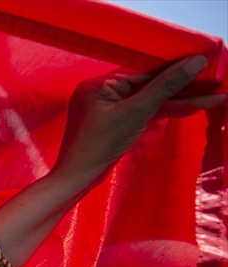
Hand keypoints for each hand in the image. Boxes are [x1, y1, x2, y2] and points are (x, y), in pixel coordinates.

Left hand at [54, 56, 226, 183]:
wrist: (78, 179)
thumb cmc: (100, 145)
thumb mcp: (136, 112)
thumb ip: (165, 87)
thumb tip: (195, 62)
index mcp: (101, 84)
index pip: (145, 70)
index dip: (175, 67)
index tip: (203, 62)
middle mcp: (103, 92)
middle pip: (150, 85)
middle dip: (183, 86)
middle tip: (215, 83)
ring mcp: (110, 109)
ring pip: (151, 100)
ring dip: (180, 100)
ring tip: (214, 97)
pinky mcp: (117, 123)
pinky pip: (145, 113)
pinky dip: (166, 112)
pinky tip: (192, 107)